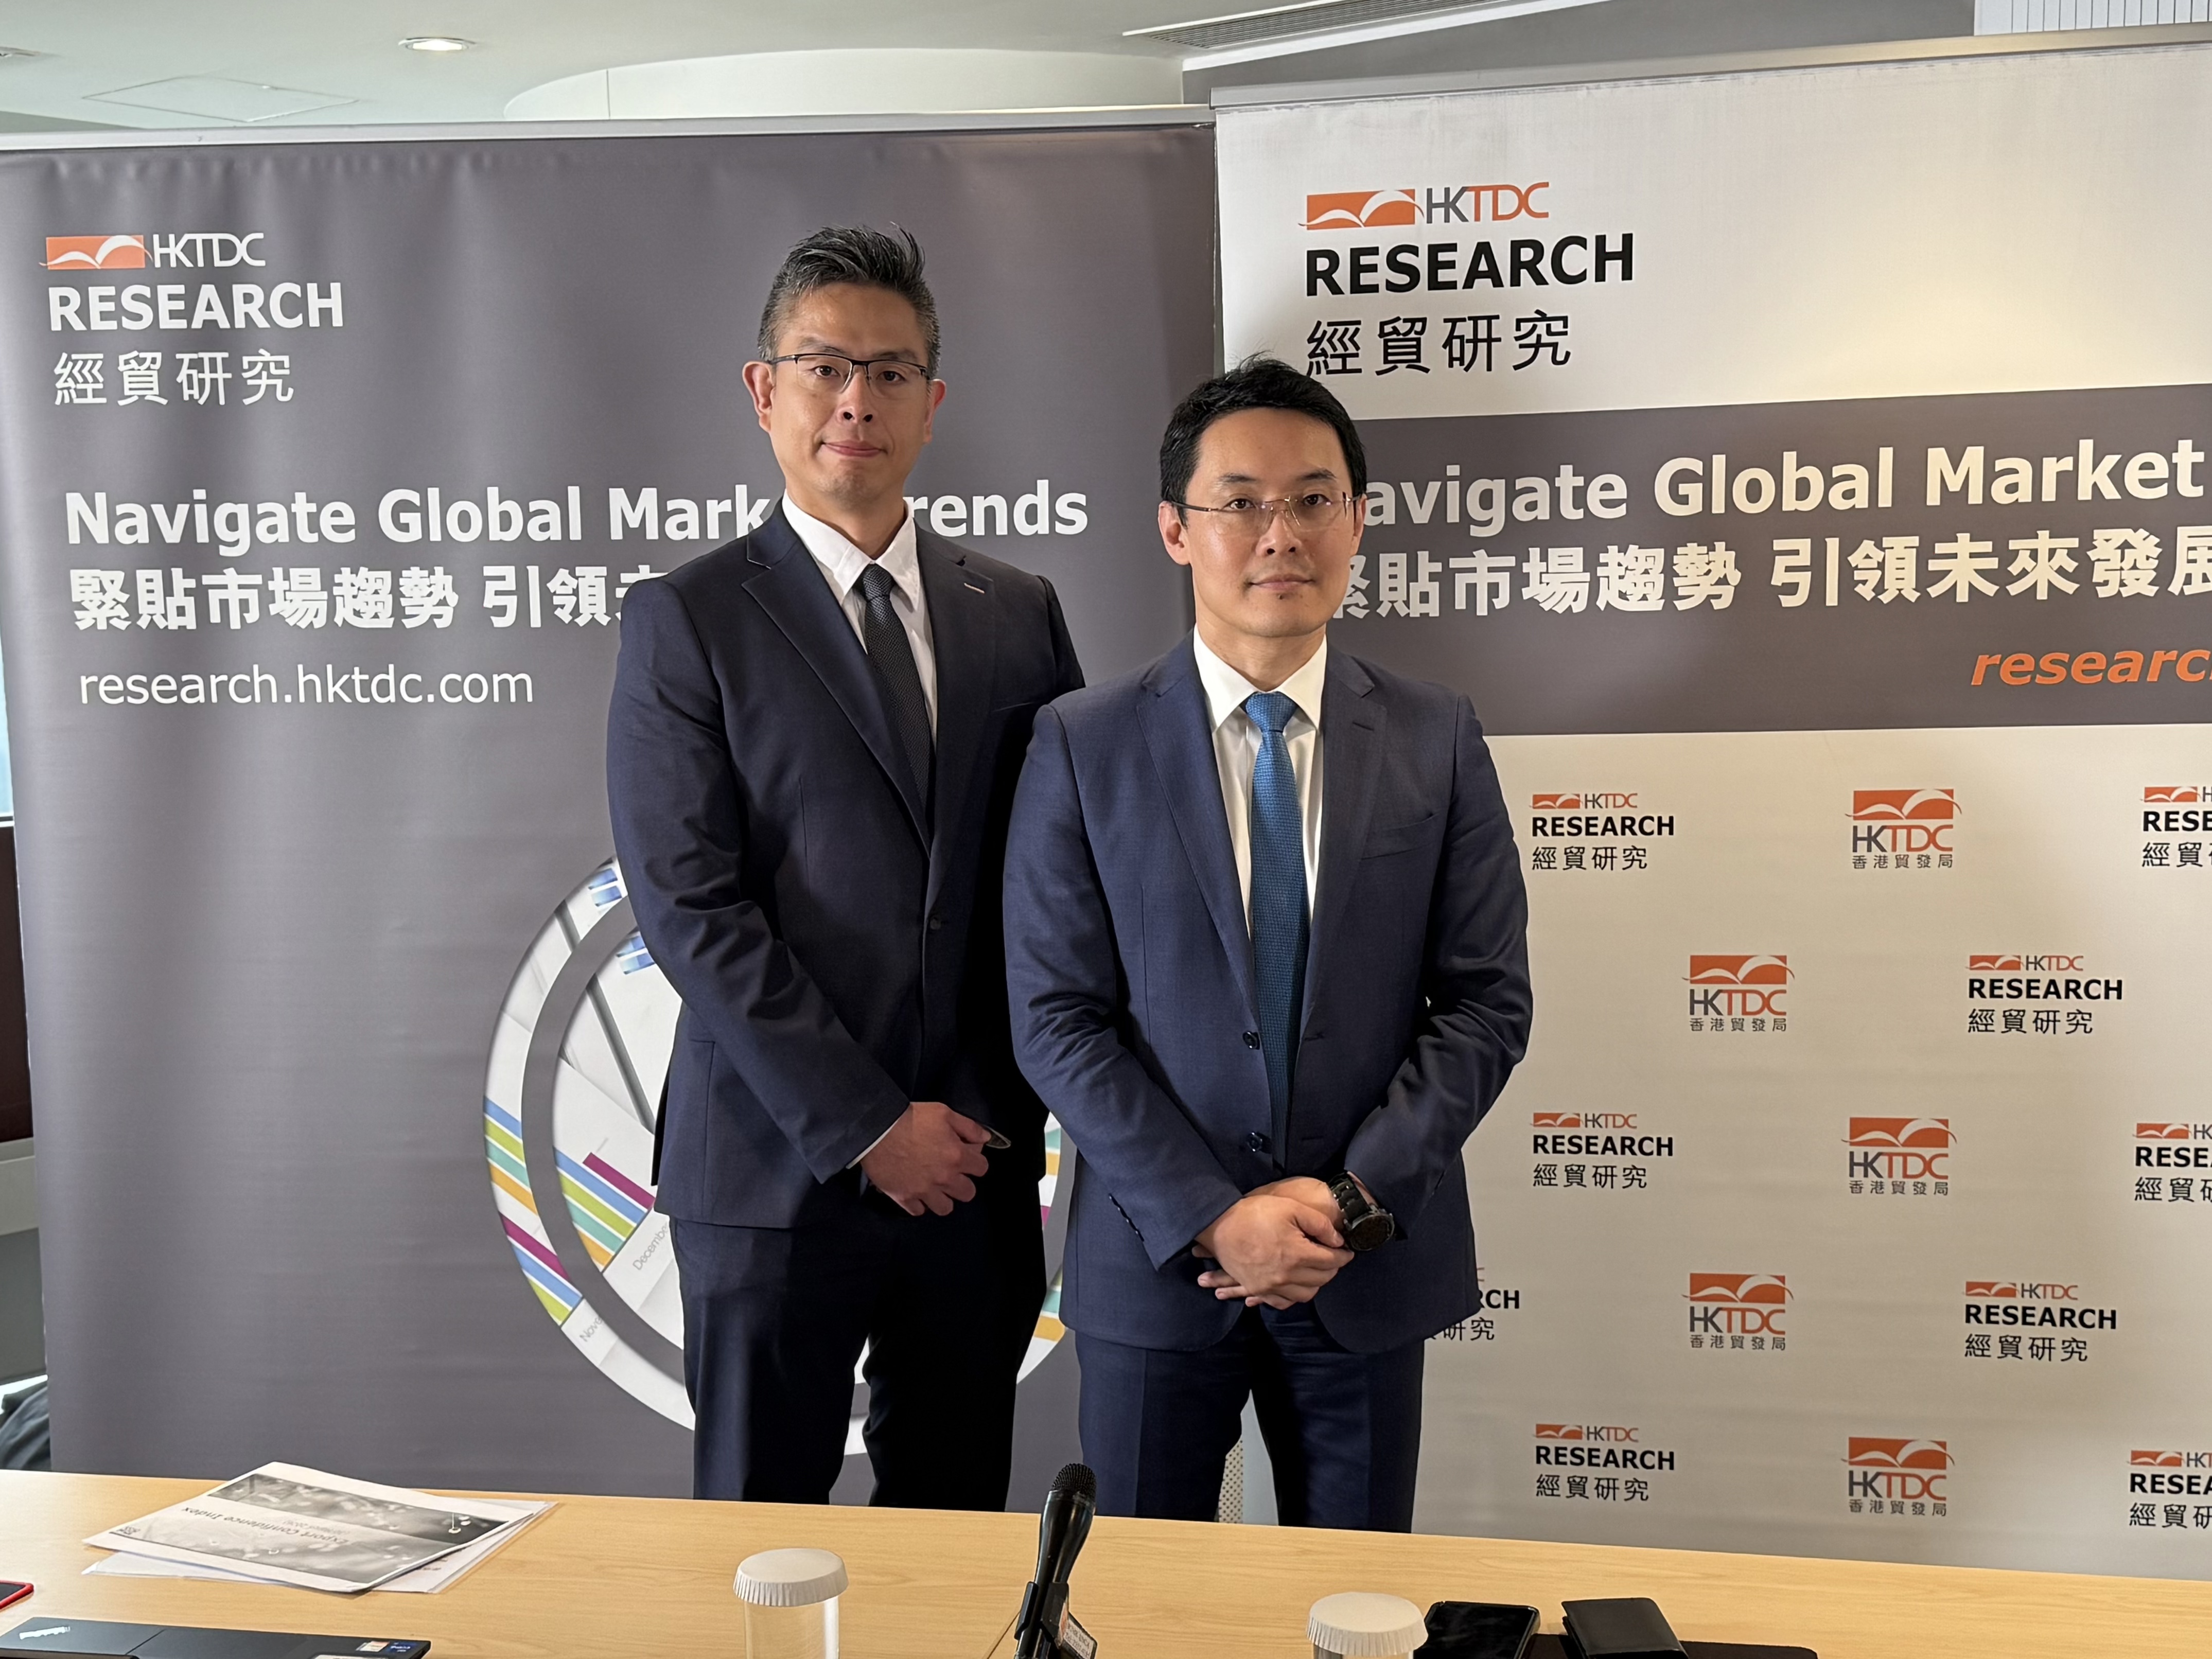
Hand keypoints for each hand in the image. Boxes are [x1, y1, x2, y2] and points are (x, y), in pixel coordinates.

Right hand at [860, 1101, 991, 1215]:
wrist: (877, 1129)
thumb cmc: (910, 1118)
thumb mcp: (944, 1113)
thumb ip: (969, 1127)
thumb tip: (985, 1138)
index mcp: (957, 1156)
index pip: (982, 1168)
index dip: (975, 1161)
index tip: (966, 1157)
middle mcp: (944, 1177)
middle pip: (968, 1193)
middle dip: (962, 1183)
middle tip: (951, 1173)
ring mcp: (924, 1190)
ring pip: (945, 1208)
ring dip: (943, 1198)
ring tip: (935, 1186)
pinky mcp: (904, 1198)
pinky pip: (919, 1211)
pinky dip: (919, 1203)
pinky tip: (916, 1190)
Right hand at [1192, 1178, 1352, 1308]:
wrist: (1218, 1224)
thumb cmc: (1254, 1212)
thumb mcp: (1291, 1207)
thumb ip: (1319, 1224)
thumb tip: (1337, 1241)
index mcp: (1297, 1255)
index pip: (1331, 1261)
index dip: (1343, 1255)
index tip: (1347, 1250)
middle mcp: (1286, 1276)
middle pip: (1321, 1279)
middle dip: (1332, 1268)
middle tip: (1334, 1258)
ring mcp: (1270, 1286)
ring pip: (1305, 1294)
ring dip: (1316, 1283)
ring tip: (1317, 1270)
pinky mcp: (1257, 1288)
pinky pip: (1282, 1302)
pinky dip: (1294, 1296)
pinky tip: (1296, 1285)